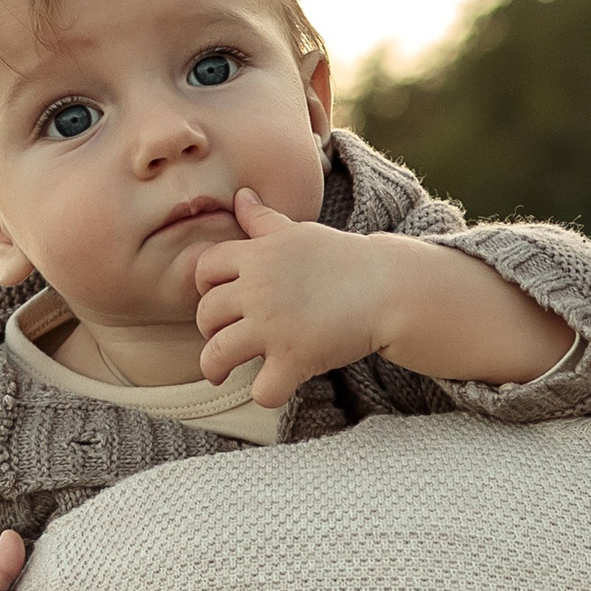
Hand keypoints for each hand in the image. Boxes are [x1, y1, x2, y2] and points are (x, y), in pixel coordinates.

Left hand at [193, 194, 406, 408]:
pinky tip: (274, 386)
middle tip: (223, 336)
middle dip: (209, 328)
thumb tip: (241, 196)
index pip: (205, 269)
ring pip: (218, 355)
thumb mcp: (299, 232)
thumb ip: (263, 220)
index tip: (218, 298)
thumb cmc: (344, 259)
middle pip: (206, 313)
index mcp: (256, 257)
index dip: (204, 285)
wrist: (386, 288)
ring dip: (214, 367)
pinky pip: (262, 391)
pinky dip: (266, 394)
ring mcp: (273, 327)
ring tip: (220, 373)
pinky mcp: (295, 359)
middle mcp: (257, 291)